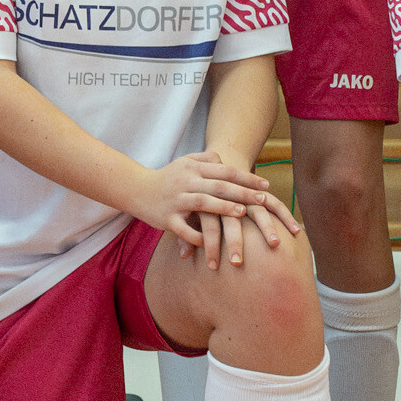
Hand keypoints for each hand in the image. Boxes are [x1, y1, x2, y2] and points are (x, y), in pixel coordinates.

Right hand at [133, 151, 298, 256]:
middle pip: (219, 186)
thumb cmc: (167, 177)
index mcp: (193, 169)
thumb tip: (225, 160)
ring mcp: (176, 201)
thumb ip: (206, 159)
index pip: (225, 172)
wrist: (136, 189)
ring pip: (203, 204)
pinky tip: (211, 242)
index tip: (265, 186)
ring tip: (242, 213)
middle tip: (263, 200)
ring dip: (224, 209)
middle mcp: (186, 182)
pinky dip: (197, 236)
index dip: (246, 178)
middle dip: (243, 193)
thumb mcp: (185, 162)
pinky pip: (184, 229)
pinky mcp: (167, 218)